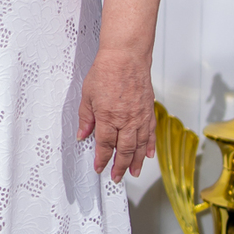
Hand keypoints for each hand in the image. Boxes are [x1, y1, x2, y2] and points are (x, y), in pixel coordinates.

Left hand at [77, 47, 155, 180]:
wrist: (126, 56)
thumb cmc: (106, 71)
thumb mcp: (87, 95)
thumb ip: (86, 117)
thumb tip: (83, 134)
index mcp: (108, 117)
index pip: (104, 145)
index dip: (101, 159)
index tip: (99, 167)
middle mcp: (126, 120)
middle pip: (123, 150)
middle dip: (119, 166)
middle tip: (117, 177)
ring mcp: (140, 117)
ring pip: (139, 146)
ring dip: (135, 161)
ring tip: (133, 172)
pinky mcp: (149, 111)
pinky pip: (150, 133)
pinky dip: (150, 146)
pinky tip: (148, 155)